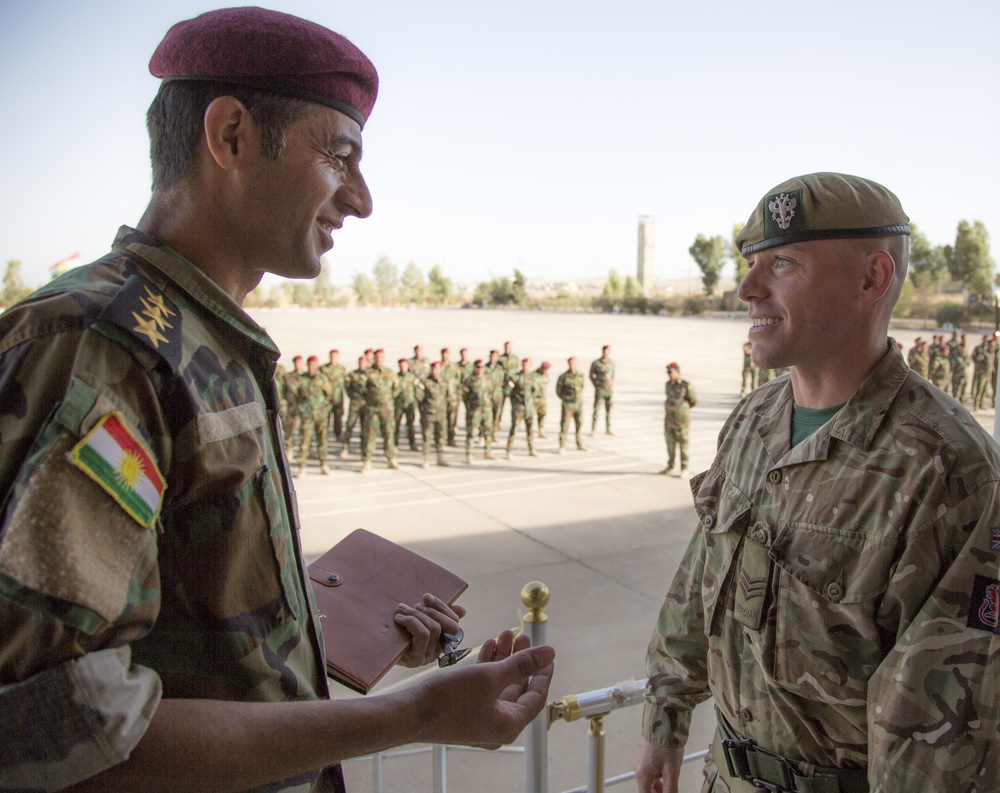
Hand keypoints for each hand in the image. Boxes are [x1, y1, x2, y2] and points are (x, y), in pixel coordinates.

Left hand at [394, 594, 466, 667]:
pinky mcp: (416, 660)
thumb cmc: (396, 630)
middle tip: (413, 606)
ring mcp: (428, 657)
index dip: (442, 606)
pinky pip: (423, 635)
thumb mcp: (417, 618)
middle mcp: (438, 651)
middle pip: (449, 625)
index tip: (426, 596)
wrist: (372, 647)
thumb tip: (462, 611)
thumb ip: (438, 613)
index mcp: (441, 640)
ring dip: (417, 614)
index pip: (454, 621)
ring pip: (434, 628)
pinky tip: (399, 619)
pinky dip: (411, 622)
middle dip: (431, 610)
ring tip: (402, 610)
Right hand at [410, 629, 554, 748]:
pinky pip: (483, 689)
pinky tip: (487, 646)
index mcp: (508, 724)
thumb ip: (522, 664)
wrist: (408, 713)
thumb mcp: (489, 676)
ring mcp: (480, 720)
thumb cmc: (448, 699)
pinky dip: (487, 668)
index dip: (542, 671)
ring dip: (503, 659)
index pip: (536, 696)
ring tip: (504, 633)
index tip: (546, 652)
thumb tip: (549, 653)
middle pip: (517, 688)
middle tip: (522, 636)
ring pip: (499, 685)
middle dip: (520, 659)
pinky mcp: (465, 712)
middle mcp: (497, 726)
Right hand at [634, 740, 683, 792]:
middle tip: (671, 791)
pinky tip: (667, 778)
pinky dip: (659, 780)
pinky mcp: (646, 761)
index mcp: (642, 775)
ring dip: (659, 788)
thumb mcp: (671, 771)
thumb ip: (670, 789)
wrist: (664, 726)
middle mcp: (639, 771)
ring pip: (650, 784)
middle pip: (647, 791)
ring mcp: (642, 765)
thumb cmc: (667, 745)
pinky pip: (651, 776)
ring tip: (670, 785)